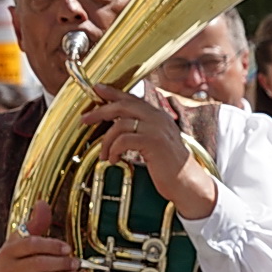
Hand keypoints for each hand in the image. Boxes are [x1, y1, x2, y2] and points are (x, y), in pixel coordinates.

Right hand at [0, 200, 79, 271]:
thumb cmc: (7, 268)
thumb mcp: (15, 245)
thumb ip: (33, 226)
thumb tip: (42, 204)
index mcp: (8, 252)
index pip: (30, 245)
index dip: (51, 245)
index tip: (67, 248)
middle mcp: (10, 270)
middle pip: (38, 264)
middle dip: (61, 263)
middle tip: (76, 263)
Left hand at [79, 85, 216, 220]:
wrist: (186, 182)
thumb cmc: (167, 165)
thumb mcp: (154, 142)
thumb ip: (140, 130)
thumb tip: (117, 126)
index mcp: (158, 116)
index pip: (132, 98)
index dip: (113, 92)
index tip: (97, 89)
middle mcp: (158, 118)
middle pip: (123, 106)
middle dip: (100, 112)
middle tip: (85, 119)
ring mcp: (156, 129)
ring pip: (120, 125)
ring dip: (106, 141)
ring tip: (104, 154)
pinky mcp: (153, 142)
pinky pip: (123, 140)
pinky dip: (113, 151)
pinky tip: (112, 160)